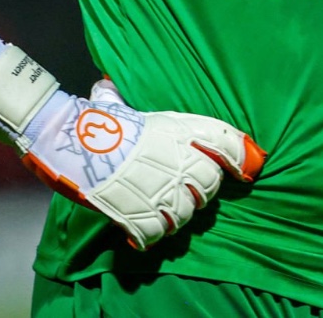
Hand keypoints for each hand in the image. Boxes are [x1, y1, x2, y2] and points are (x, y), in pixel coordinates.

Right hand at [20, 79, 265, 249]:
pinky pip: (160, 233)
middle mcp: (183, 162)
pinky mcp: (145, 215)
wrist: (73, 143)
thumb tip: (106, 87)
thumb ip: (127, 100)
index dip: (242, 157)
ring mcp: (166, 191)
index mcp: (182, 131)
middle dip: (200, 191)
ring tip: (160, 210)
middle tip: (181, 190)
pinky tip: (143, 232)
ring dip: (177, 215)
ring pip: (188, 213)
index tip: (248, 168)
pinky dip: (152, 235)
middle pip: (210, 186)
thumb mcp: (118, 103)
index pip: (226, 143)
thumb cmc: (96, 120)